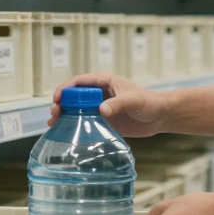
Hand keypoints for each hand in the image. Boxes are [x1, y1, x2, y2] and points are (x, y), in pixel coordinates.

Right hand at [49, 73, 168, 136]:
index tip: (58, 99)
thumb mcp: (133, 100)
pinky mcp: (103, 120)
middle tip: (54, 114)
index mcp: (104, 82)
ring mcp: (100, 107)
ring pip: (76, 109)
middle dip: (61, 103)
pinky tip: (66, 133)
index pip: (79, 82)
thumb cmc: (149, 102)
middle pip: (74, 96)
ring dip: (64, 115)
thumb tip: (101, 109)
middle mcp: (99, 93)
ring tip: (53, 124)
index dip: (66, 89)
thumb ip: (118, 104)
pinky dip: (74, 126)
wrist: (160, 116)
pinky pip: (85, 122)